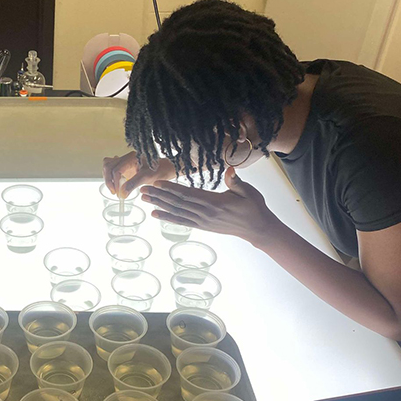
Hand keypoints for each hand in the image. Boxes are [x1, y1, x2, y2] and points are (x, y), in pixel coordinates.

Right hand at [103, 151, 176, 198]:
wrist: (167, 168)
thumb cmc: (160, 170)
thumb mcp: (147, 177)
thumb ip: (133, 184)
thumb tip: (121, 193)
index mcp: (131, 157)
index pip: (116, 169)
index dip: (115, 182)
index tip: (118, 193)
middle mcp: (126, 157)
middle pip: (108, 165)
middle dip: (109, 180)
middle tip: (115, 192)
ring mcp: (125, 161)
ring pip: (108, 165)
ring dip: (108, 177)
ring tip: (115, 189)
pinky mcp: (125, 166)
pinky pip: (112, 168)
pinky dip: (111, 176)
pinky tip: (117, 185)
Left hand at [140, 167, 282, 246]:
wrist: (258, 229)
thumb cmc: (254, 207)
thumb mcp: (248, 191)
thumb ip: (235, 182)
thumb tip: (230, 171)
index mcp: (214, 203)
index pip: (188, 194)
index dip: (171, 188)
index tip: (157, 183)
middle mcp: (205, 214)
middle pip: (177, 203)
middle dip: (159, 196)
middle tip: (143, 190)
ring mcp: (203, 221)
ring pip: (177, 212)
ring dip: (159, 205)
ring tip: (145, 199)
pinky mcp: (203, 227)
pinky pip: (181, 222)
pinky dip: (167, 218)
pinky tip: (156, 215)